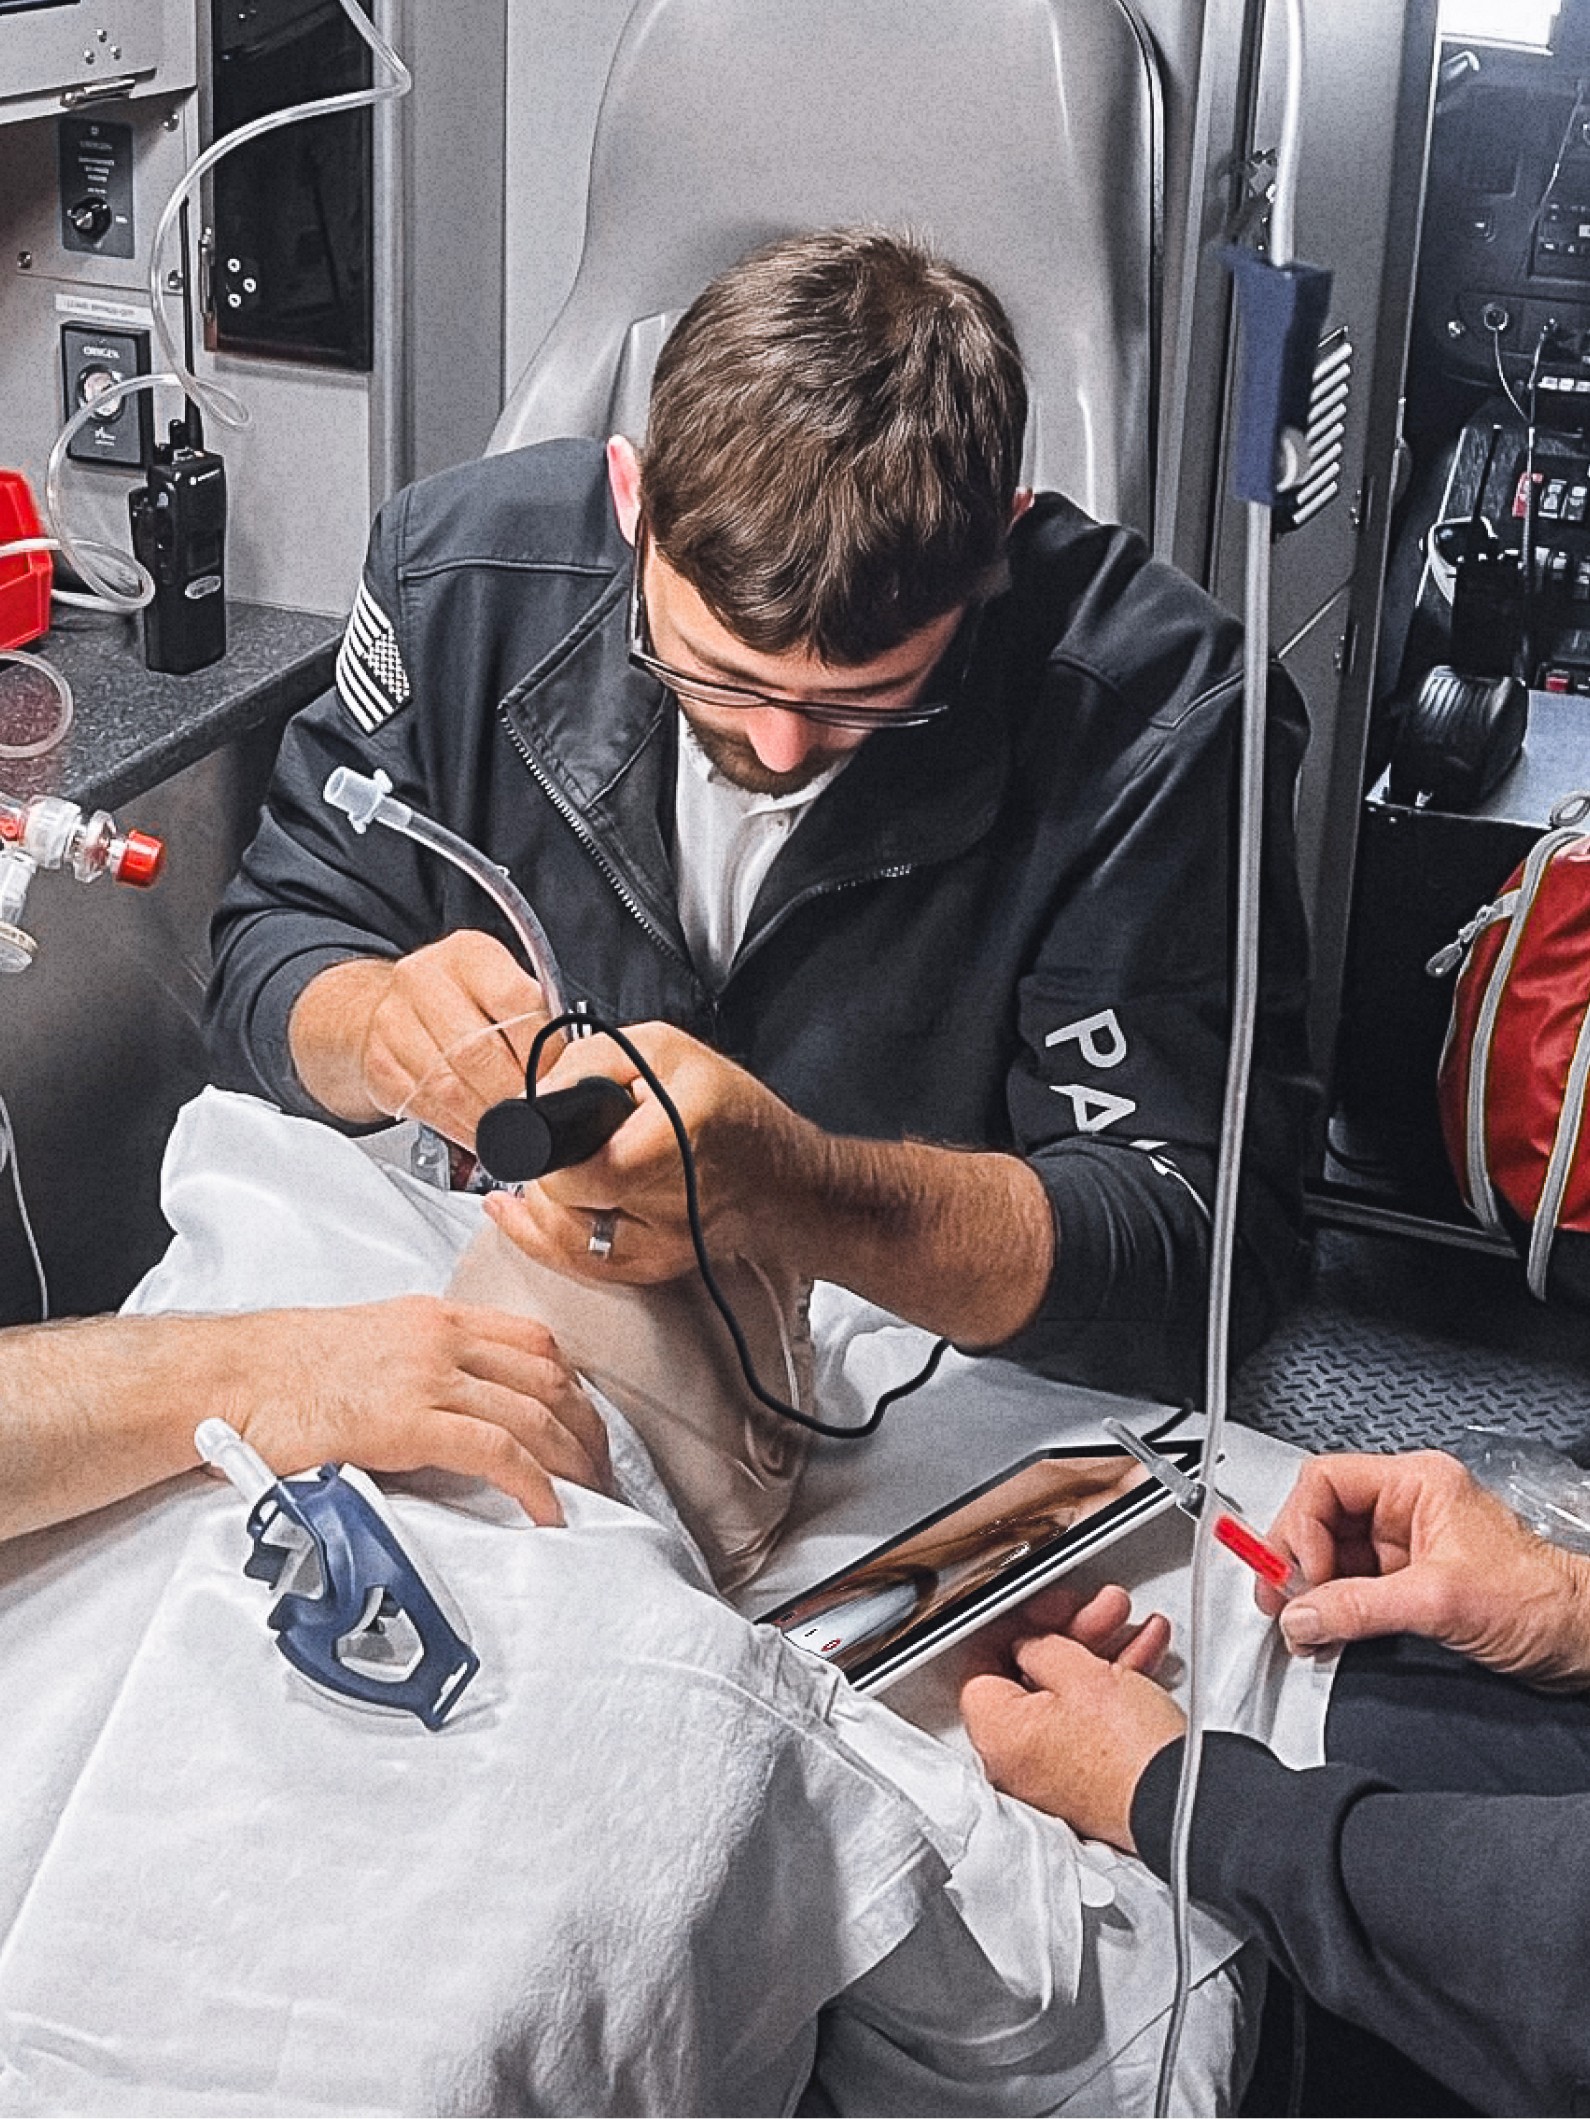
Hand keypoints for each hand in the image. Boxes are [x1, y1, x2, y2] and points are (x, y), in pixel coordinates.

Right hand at [224, 1295, 613, 1526]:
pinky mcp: (410, 1419)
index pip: (533, 1340)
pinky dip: (536, 1485)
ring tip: (587, 1498)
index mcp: (433, 1318)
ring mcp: (428, 1375)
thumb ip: (416, 1369)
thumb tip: (451, 1412)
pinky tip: (549, 1513)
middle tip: (601, 1470)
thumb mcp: (366, 1350)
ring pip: (535, 1412)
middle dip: (587, 1427)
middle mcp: (441, 1337)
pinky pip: (499, 1451)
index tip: (586, 1422)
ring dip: (573, 1461)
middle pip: (548, 1375)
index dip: (572, 1385)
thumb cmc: (278, 1374)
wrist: (224, 1378)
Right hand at [291, 932, 547, 1142]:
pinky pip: (425, 1106)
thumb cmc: (464, 1002)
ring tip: (512, 1131)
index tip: (558, 1081)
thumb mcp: (503, 989)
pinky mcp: (378, 1065)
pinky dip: (459, 1128)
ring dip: (487, 1120)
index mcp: (469, 954)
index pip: (516, 1002)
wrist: (393, 1007)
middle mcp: (423, 979)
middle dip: (514, 1094)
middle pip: (478, 1050)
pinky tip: (478, 1132)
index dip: (542, 1051)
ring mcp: (393, 1021)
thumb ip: (536, 1020)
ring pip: (449, 1085)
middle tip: (537, 1117)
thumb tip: (570, 1071)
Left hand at [483, 1020, 809, 1284]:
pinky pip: (577, 1263)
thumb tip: (531, 1099)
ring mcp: (662, 1249)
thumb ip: (590, 1063)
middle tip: (571, 1143)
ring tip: (573, 1167)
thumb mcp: (663, 1049)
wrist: (785, 1181)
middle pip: (562, 1204)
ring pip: (561, 1240)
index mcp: (678, 1140)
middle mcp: (671, 1206)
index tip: (551, 1132)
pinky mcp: (652, 1271)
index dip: (554, 1153)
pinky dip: (554, 1234)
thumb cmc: (730, 1111)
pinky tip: (547, 1205)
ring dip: (549, 1205)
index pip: (585, 1171)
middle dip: (548, 1171)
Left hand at [960, 1583, 1184, 1850]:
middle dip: (1070, 1635)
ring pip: (1066, 1698)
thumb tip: (1027, 1645)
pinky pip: (1088, 1723)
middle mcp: (1016, 1762)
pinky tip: (1142, 1655)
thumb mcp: (1080, 1672)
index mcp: (999, 1734)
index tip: (1043, 1608)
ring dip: (1098, 1654)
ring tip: (1130, 1625)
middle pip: (1029, 1678)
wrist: (1187, 1805)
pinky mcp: (1088, 1781)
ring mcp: (1052, 1776)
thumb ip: (1039, 1647)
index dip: (1015, 1627)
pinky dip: (1111, 1689)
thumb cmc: (1131, 1751)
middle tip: (1097, 1610)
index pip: (982, 1666)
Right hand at [1261, 1450, 1589, 1690]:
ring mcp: (1406, 1547)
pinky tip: (1324, 1633)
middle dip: (1296, 1561)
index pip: (1326, 1482)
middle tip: (1282, 1600)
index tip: (1300, 1574)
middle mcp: (1406, 1508)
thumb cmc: (1541, 1601)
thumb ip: (1361, 1607)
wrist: (1581, 1641)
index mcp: (1416, 1485)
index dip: (1300, 1527)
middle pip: (1320, 1519)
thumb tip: (1302, 1615)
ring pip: (1331, 1556)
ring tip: (1301, 1625)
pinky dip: (1330, 1611)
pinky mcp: (1407, 1584)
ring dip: (1310, 1593)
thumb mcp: (1441, 1601)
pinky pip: (1350, 1588)